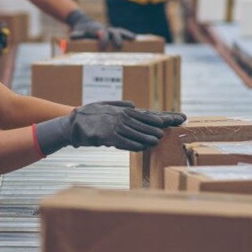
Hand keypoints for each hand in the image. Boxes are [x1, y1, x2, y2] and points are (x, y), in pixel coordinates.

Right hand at [34, 101, 186, 155]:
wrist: (71, 124)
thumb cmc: (88, 116)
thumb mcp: (104, 105)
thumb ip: (119, 104)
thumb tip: (133, 104)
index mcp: (122, 110)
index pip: (147, 113)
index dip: (164, 116)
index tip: (180, 117)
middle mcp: (120, 117)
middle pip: (144, 121)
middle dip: (160, 124)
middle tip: (176, 126)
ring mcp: (113, 126)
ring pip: (134, 131)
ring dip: (147, 135)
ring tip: (159, 139)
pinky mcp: (105, 136)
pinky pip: (121, 141)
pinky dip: (132, 144)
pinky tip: (141, 147)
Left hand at [67, 9, 135, 49]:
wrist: (84, 23)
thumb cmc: (81, 30)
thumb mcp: (78, 32)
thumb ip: (77, 35)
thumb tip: (71, 36)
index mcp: (97, 31)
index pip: (102, 35)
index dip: (103, 39)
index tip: (103, 46)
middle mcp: (105, 30)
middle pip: (113, 33)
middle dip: (116, 39)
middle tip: (118, 46)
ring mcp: (110, 30)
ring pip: (119, 31)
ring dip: (125, 35)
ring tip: (133, 38)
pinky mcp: (113, 32)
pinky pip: (122, 32)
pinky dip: (127, 34)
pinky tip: (135, 38)